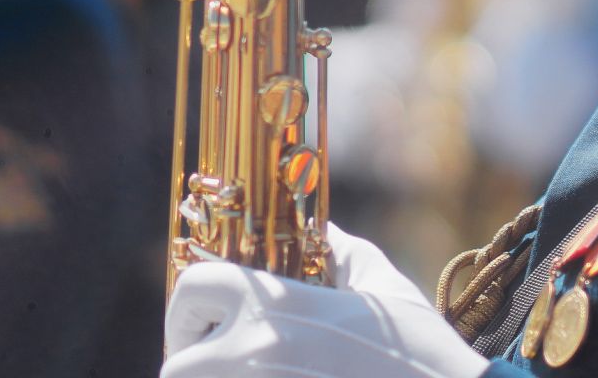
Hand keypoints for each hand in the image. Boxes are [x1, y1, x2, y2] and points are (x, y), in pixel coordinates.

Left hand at [163, 233, 488, 377]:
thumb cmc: (419, 351)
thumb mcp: (379, 288)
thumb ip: (340, 254)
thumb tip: (321, 233)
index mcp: (272, 307)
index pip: (192, 289)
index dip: (193, 306)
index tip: (207, 325)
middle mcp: (249, 355)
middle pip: (178, 364)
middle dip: (194, 362)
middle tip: (227, 365)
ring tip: (262, 375)